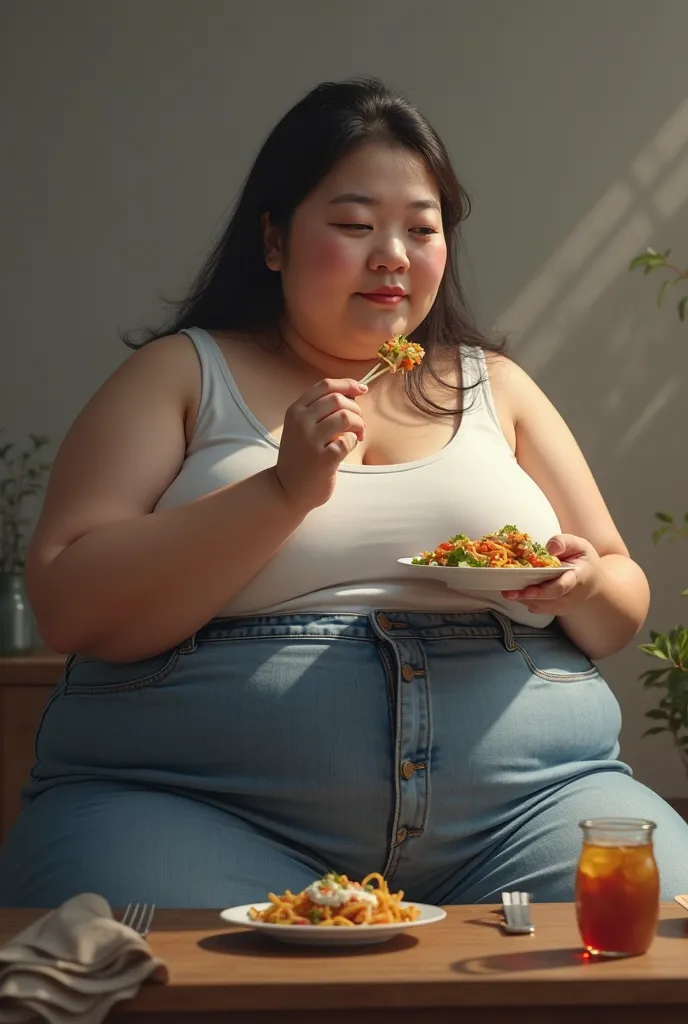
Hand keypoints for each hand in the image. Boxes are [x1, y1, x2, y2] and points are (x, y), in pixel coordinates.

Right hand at [274, 378, 367, 512]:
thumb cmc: (300, 457)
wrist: (286, 491)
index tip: (362, 389)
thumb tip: (353, 393)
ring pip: (346, 417)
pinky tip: (347, 448)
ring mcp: (310, 440)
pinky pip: (348, 440)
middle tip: (357, 423)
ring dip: (359, 424)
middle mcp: (300, 422)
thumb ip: (320, 411)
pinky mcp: (323, 459)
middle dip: (355, 408)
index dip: (348, 384)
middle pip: (338, 399)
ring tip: (358, 434)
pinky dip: (353, 441)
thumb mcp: (301, 428)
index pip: (325, 385)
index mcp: (295, 410)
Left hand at [501, 533, 602, 614]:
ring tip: (509, 591)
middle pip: (547, 599)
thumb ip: (564, 542)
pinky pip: (540, 609)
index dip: (544, 590)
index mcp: (578, 577)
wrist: (593, 582)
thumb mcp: (580, 545)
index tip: (529, 590)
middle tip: (508, 592)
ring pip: (541, 606)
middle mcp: (571, 595)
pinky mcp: (558, 610)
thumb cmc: (584, 561)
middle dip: (526, 596)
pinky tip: (518, 594)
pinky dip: (527, 602)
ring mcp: (564, 605)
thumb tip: (549, 548)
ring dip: (524, 600)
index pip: (562, 586)